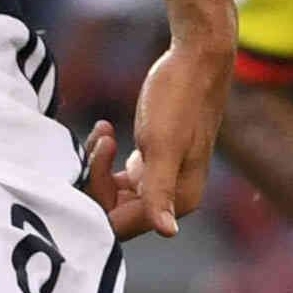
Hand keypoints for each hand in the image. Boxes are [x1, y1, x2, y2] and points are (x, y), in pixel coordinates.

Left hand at [82, 38, 229, 238]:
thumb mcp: (162, 144)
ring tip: (104, 132)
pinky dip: (107, 156)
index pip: (121, 225)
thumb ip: (160, 190)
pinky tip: (106, 129)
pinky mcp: (154, 160)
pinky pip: (121, 175)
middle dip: (98, 179)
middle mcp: (173, 197)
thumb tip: (168, 232)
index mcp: (179, 201)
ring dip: (101, 165)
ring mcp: (163, 179)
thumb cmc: (179, 98)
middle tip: (102, 141)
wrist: (196, 60)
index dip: (99, 199)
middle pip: (116, 212)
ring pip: (115, 192)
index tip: (97, 159)